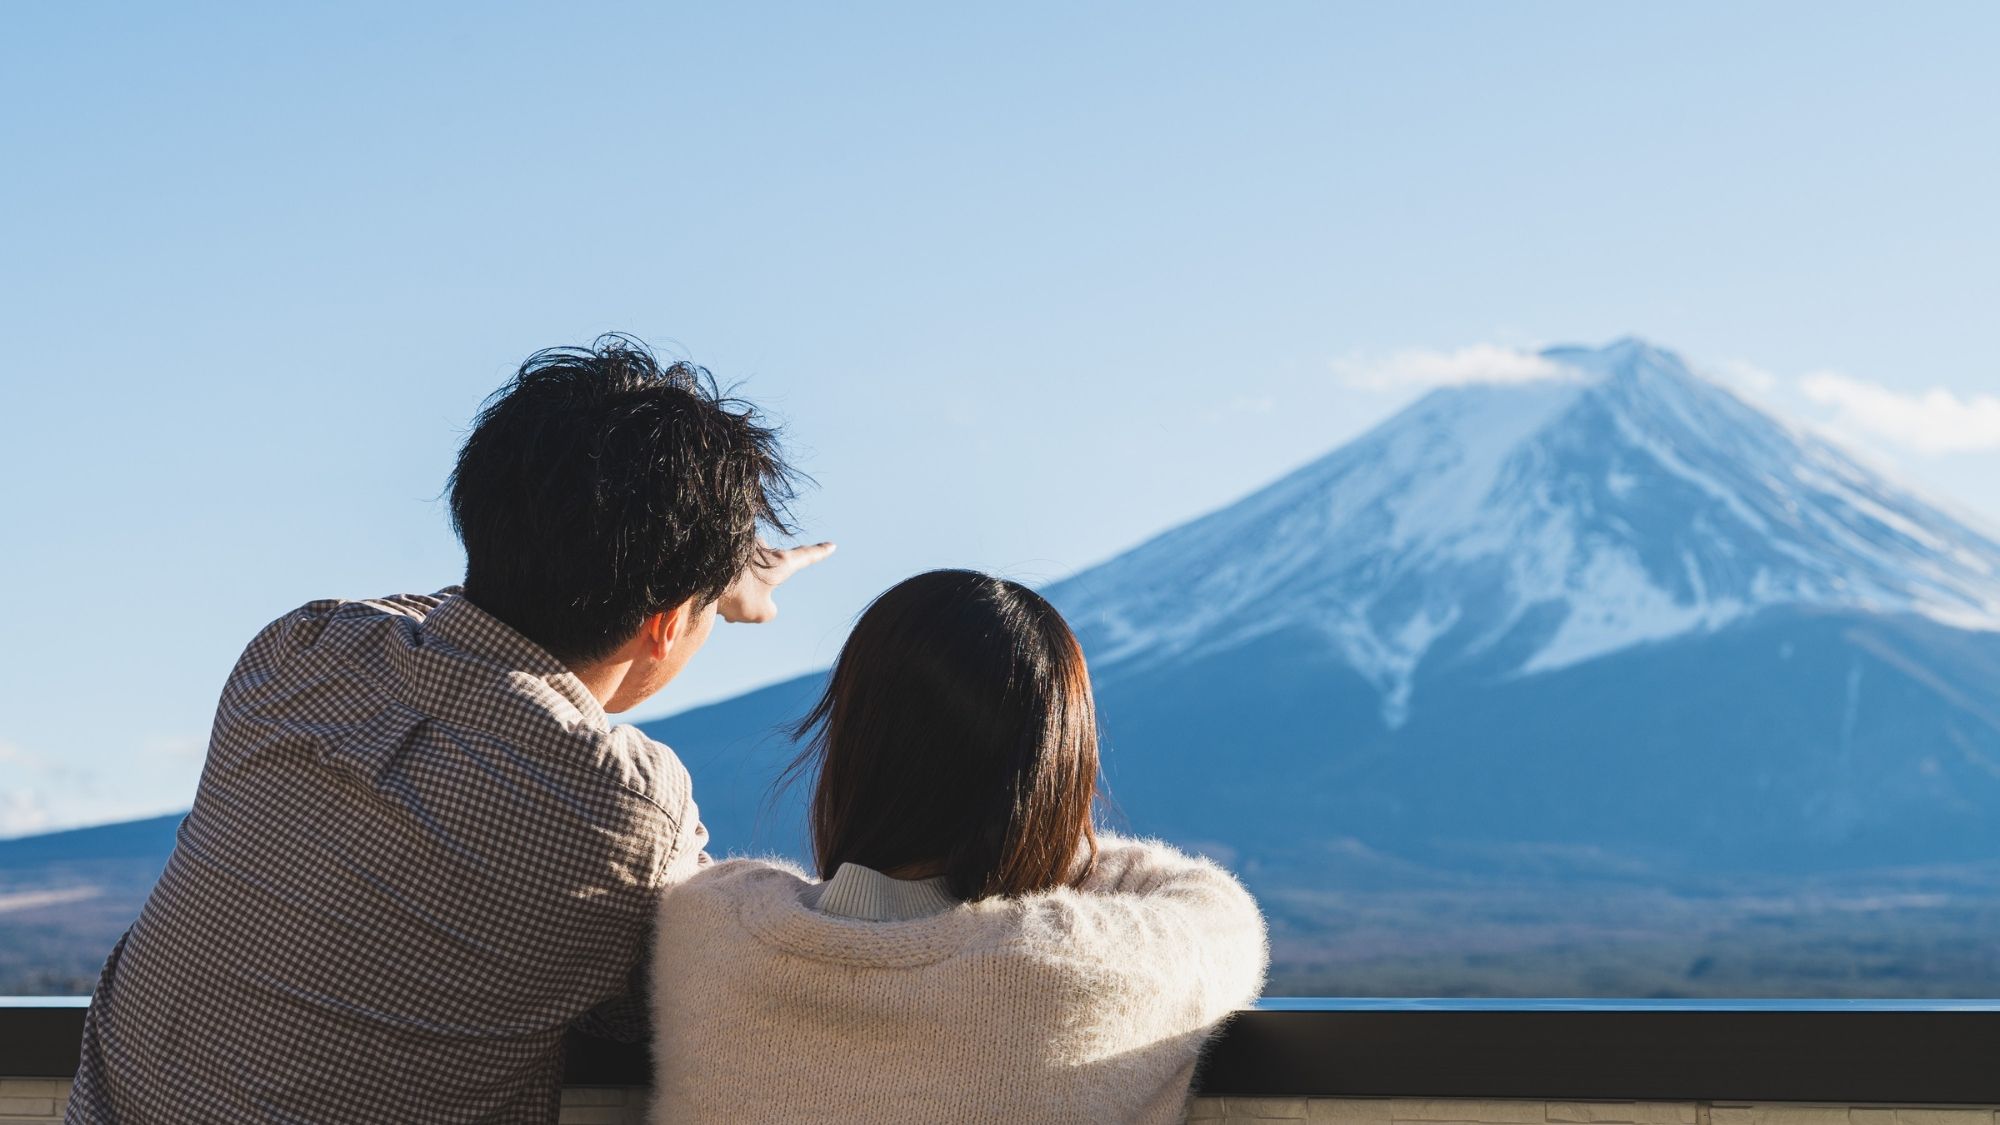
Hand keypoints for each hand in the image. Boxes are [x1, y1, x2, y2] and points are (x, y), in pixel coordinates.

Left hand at [717, 541, 835, 623]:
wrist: (701, 575)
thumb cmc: (737, 592)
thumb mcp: (761, 613)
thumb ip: (769, 611)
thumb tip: (761, 602)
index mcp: (780, 562)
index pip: (807, 556)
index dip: (820, 553)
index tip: (832, 545)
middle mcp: (764, 549)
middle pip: (765, 575)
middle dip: (752, 594)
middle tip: (735, 610)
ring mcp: (743, 545)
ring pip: (744, 576)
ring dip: (734, 593)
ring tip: (720, 604)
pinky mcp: (723, 547)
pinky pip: (728, 572)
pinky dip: (721, 586)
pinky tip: (709, 595)